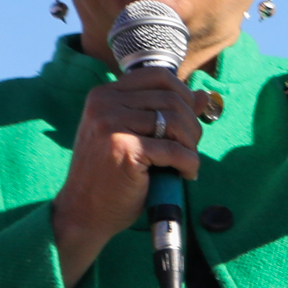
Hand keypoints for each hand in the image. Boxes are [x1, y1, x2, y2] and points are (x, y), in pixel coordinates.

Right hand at [49, 67, 206, 287]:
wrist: (84, 211)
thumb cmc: (112, 175)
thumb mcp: (137, 136)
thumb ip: (166, 113)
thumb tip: (203, 95)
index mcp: (105, 94)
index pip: (159, 76)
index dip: (183, 95)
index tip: (187, 121)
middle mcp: (104, 103)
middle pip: (172, 99)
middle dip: (191, 125)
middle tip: (189, 148)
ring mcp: (111, 124)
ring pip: (175, 122)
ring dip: (191, 145)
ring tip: (186, 162)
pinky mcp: (123, 148)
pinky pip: (174, 150)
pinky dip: (189, 164)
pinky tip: (185, 174)